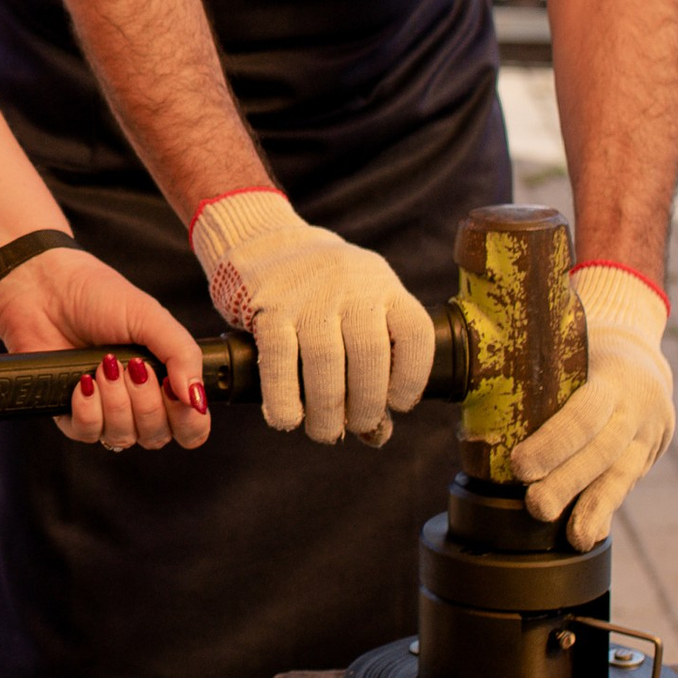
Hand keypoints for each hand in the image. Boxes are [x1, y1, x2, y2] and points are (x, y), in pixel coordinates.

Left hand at [0, 247, 212, 454]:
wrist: (45, 289)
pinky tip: (82, 380)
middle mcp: (137, 402)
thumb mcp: (151, 318)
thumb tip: (198, 401)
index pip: (191, 428)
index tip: (173, 389)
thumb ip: (183, 356)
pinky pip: (88, 434)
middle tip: (131, 365)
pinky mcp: (69, 414)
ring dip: (115, 402)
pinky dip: (88, 408)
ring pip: (122, 438)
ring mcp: (103, 410)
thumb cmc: (99, 296)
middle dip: (146, 402)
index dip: (188, 421)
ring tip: (103, 365)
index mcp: (164, 380)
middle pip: (157, 436)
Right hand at [191, 188, 435, 445]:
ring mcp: (308, 295)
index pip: (414, 332)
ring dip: (326, 410)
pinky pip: (280, 359)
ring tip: (324, 432)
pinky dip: (284, 398)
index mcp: (383, 285)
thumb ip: (371, 367)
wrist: (263, 240)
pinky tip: (287, 420)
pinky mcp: (269, 307)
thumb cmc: (320, 294)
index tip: (399, 405)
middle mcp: (351, 286)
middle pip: (369, 354)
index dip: (413, 377)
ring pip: (325, 360)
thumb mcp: (356, 311)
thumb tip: (377, 436)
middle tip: (357, 426)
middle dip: (366, 404)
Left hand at [514, 264, 672, 550]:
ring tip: (572, 535)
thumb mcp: (567, 348)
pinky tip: (587, 536)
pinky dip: (605, 512)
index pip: (585, 411)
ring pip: (621, 474)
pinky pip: (626, 487)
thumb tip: (462, 388)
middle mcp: (637, 406)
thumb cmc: (584, 352)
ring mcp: (648, 435)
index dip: (555, 441)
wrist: (642, 358)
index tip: (520, 466)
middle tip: (535, 506)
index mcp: (613, 374)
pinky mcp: (647, 457)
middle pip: (603, 449)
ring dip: (592, 506)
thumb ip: (531, 369)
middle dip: (568, 480)